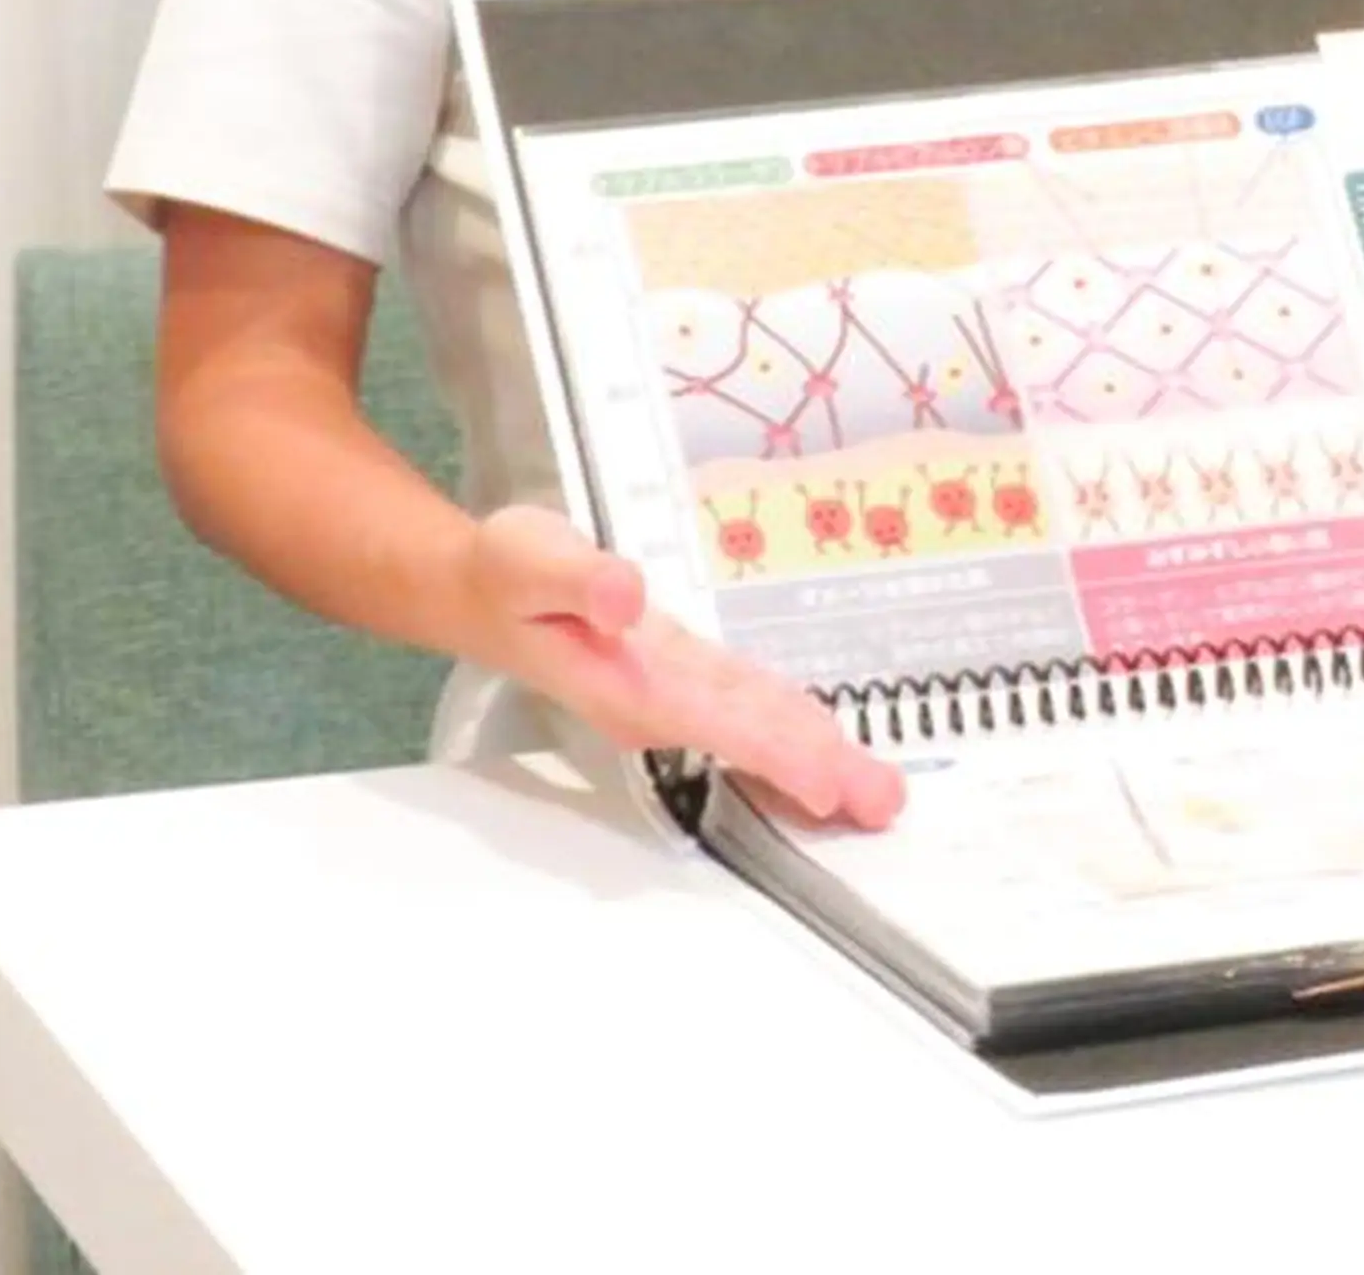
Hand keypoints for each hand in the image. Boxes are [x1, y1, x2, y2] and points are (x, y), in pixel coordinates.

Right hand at [462, 505, 906, 827]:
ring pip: (756, 728)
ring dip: (814, 758)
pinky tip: (821, 739)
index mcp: (630, 687)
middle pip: (752, 741)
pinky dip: (788, 725)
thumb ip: (582, 580)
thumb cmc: (505, 577)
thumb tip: (626, 595)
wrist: (479, 592)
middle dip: (817, 774)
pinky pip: (745, 706)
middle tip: (883, 804)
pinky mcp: (679, 674)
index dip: (776, 753)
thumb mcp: (532, 559)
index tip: (827, 785)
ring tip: (869, 790)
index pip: (718, 726)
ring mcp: (671, 693)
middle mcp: (657, 702)